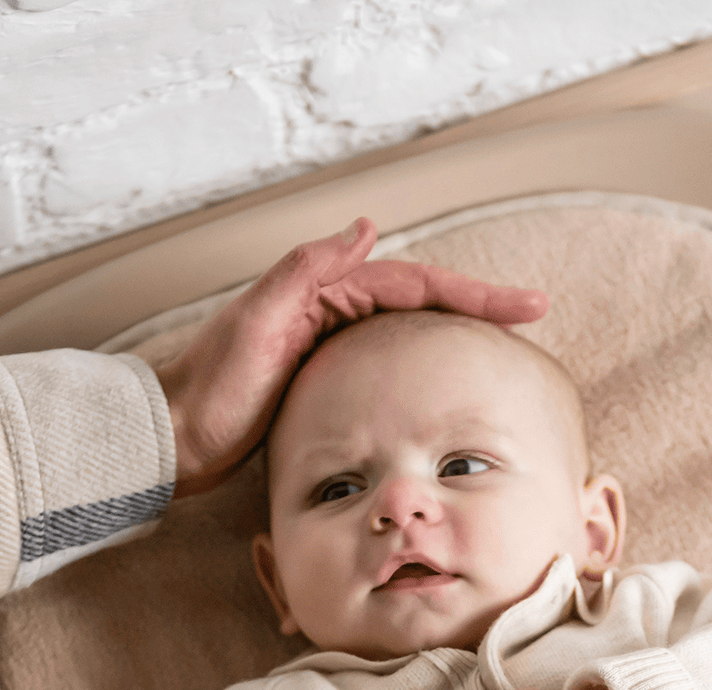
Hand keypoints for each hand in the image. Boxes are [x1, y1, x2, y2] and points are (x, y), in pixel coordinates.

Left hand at [153, 218, 548, 497]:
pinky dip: (429, 368)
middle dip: (480, 305)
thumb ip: (306, 270)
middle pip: (423, 302)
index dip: (473, 292)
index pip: (416, 284)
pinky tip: (450, 386)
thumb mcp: (257, 322)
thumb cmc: (212, 387)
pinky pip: (394, 367)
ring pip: (413, 332)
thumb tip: (365, 228)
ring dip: (461, 333)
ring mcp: (332, 349)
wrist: (177, 438)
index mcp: (325, 294)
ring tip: (507, 344)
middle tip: (534, 313)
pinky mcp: (328, 385)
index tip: (526, 305)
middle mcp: (333, 313)